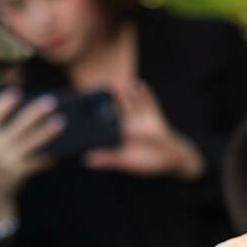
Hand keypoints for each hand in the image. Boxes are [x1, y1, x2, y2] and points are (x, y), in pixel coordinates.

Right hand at [0, 87, 63, 220]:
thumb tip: (16, 83)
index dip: (5, 102)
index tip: (18, 91)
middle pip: (17, 125)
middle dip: (34, 113)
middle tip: (51, 101)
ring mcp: (5, 160)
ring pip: (31, 143)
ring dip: (47, 132)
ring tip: (61, 122)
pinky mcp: (18, 172)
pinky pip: (38, 160)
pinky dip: (49, 154)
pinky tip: (62, 148)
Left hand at [86, 81, 204, 179]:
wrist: (171, 158)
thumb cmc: (147, 160)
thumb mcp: (127, 161)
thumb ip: (109, 159)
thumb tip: (87, 160)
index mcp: (117, 132)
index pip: (101, 121)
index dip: (89, 114)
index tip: (75, 108)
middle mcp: (126, 121)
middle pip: (114, 107)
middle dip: (103, 100)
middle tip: (90, 91)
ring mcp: (140, 116)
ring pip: (130, 101)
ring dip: (123, 94)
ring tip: (114, 87)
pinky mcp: (153, 114)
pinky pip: (149, 102)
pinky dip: (145, 94)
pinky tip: (139, 84)